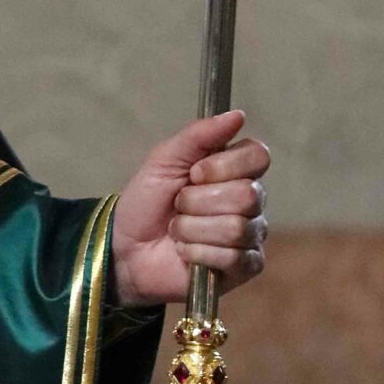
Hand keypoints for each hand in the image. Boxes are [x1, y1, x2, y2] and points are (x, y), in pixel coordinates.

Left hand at [111, 109, 269, 307]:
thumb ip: (199, 135)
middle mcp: (251, 202)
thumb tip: (238, 115)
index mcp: (236, 170)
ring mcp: (250, 235)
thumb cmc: (147, 202)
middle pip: (247, 194)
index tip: (193, 173)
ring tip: (178, 231)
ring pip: (236, 228)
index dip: (223, 166)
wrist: (126, 246)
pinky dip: (199, 253)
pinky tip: (186, 253)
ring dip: (193, 229)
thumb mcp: (164, 159)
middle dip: (198, 201)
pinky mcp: (244, 268)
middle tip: (179, 206)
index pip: (258, 156)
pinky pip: (235, 258)